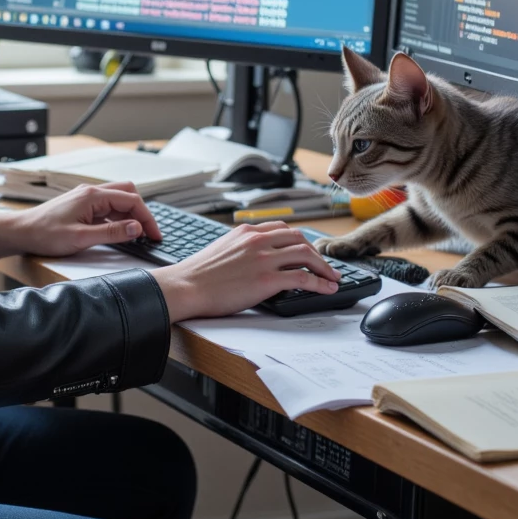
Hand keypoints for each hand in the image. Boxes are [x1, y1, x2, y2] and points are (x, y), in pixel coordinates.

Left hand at [9, 183, 161, 257]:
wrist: (20, 232)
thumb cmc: (45, 234)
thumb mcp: (81, 238)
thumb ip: (111, 233)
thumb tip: (136, 228)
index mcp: (93, 196)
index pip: (131, 200)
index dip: (147, 218)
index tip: (155, 235)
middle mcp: (91, 192)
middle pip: (128, 194)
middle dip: (142, 212)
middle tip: (149, 234)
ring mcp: (86, 198)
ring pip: (118, 200)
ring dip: (130, 215)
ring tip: (138, 235)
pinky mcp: (82, 206)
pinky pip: (107, 208)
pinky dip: (118, 218)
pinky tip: (119, 233)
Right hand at [151, 221, 339, 322]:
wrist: (184, 286)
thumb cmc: (196, 275)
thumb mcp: (221, 250)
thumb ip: (241, 249)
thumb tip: (254, 261)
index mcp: (246, 231)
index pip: (282, 229)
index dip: (300, 241)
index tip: (307, 251)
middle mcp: (257, 240)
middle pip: (299, 238)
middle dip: (317, 253)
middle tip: (325, 266)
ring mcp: (263, 258)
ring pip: (306, 255)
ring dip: (324, 267)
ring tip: (332, 278)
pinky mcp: (267, 279)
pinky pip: (303, 278)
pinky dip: (320, 283)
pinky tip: (327, 289)